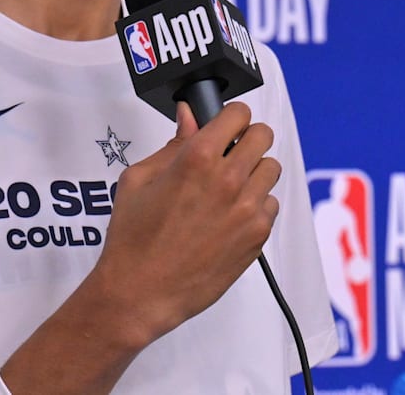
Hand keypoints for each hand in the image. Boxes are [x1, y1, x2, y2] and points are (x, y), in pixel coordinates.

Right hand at [89, 101, 281, 344]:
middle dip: (247, 138)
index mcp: (197, 158)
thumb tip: (190, 116)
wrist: (141, 291)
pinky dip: (256, 204)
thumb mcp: (139, 179)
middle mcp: (228, 179)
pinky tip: (230, 215)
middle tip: (230, 152)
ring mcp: (247, 209)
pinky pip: (271, 205)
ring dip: (253, 171)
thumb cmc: (134, 237)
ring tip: (229, 187)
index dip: (231, 116)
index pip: (238, 113)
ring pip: (271, 169)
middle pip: (263, 136)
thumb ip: (173, 144)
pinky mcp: (257, 236)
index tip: (224, 124)